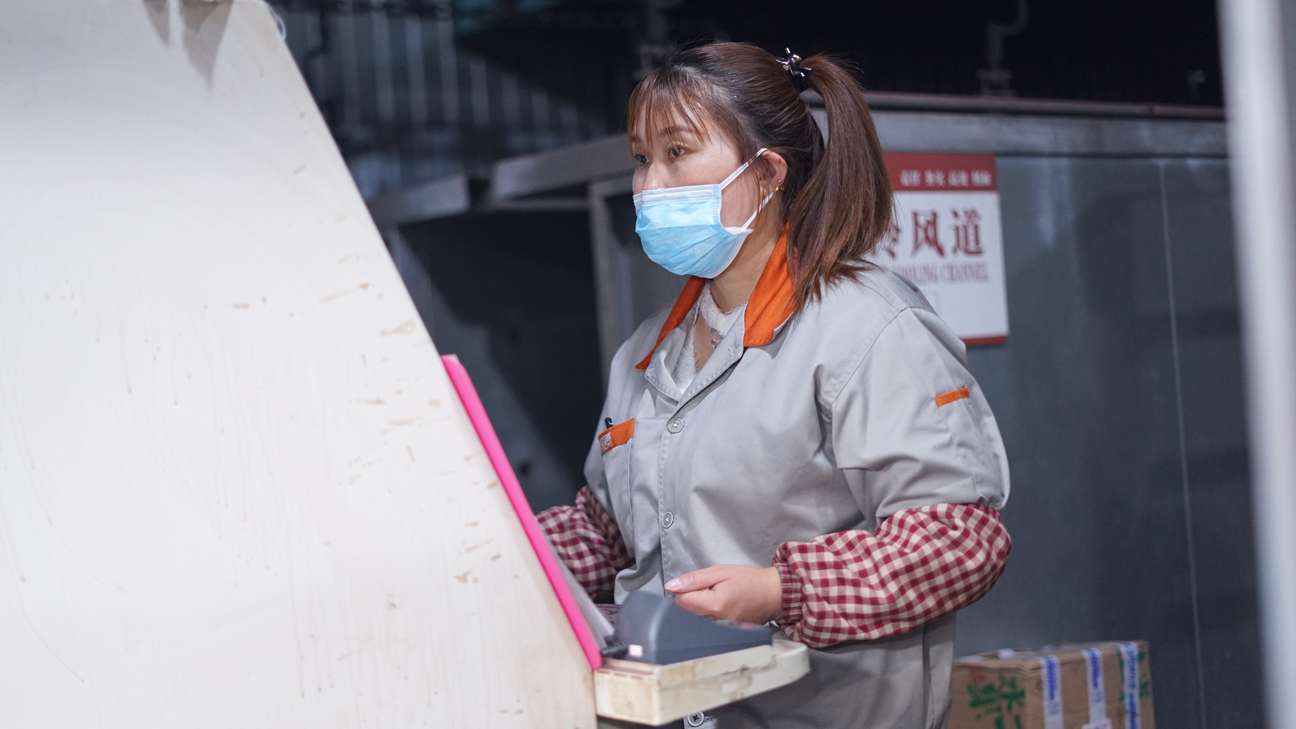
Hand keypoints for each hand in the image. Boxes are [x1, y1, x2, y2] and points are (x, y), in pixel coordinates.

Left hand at [664, 565, 781, 623]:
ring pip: (695, 622)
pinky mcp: (726, 637)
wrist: (773, 594)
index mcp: (715, 605)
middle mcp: (718, 623)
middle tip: (709, 593)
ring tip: (717, 601)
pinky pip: (707, 628)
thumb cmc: (749, 580)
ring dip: (700, 611)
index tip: (699, 586)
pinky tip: (721, 611)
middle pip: (687, 614)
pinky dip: (709, 619)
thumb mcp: (720, 572)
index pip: (681, 602)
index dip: (686, 591)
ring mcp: (722, 633)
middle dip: (692, 602)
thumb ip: (694, 579)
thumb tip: (671, 586)